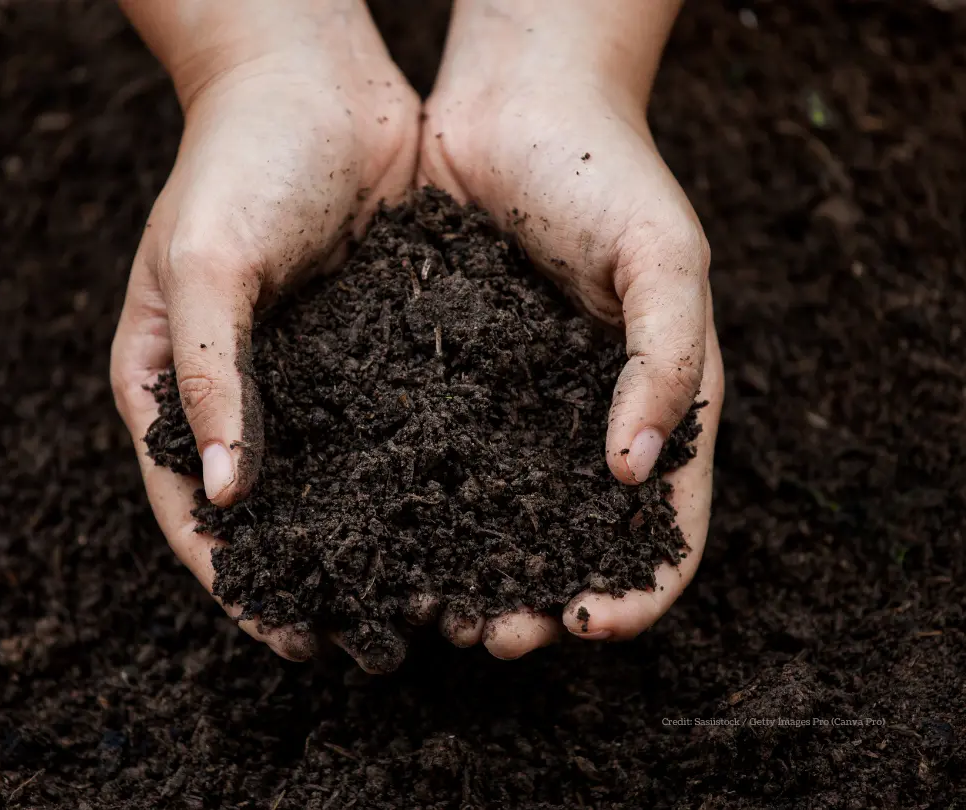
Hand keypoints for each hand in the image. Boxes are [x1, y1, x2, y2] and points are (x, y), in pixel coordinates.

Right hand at [110, 2, 419, 668]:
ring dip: (375, 540)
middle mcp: (240, 391)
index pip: (193, 509)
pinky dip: (417, 476)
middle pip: (270, 511)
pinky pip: (392, 428)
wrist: (316, 81)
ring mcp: (309, 375)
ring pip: (338, 481)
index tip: (287, 637)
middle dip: (314, 577)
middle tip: (368, 641)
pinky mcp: (372, 350)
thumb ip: (210, 376)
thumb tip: (228, 496)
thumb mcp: (206, 263)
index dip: (237, 580)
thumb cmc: (238, 159)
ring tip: (424, 597)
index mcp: (169, 383)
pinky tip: (462, 515)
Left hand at [418, 0, 724, 657]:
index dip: (637, 588)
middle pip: (571, 540)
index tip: (590, 623)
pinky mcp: (449, 380)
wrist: (514, 102)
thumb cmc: (606, 171)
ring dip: (473, 570)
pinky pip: (437, 457)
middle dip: (540, 599)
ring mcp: (514, 406)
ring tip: (433, 608)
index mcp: (657, 404)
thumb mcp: (665, 258)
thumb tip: (634, 475)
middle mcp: (584, 420)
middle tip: (494, 636)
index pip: (665, 526)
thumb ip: (665, 363)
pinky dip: (419, 506)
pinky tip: (385, 534)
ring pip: (497, 514)